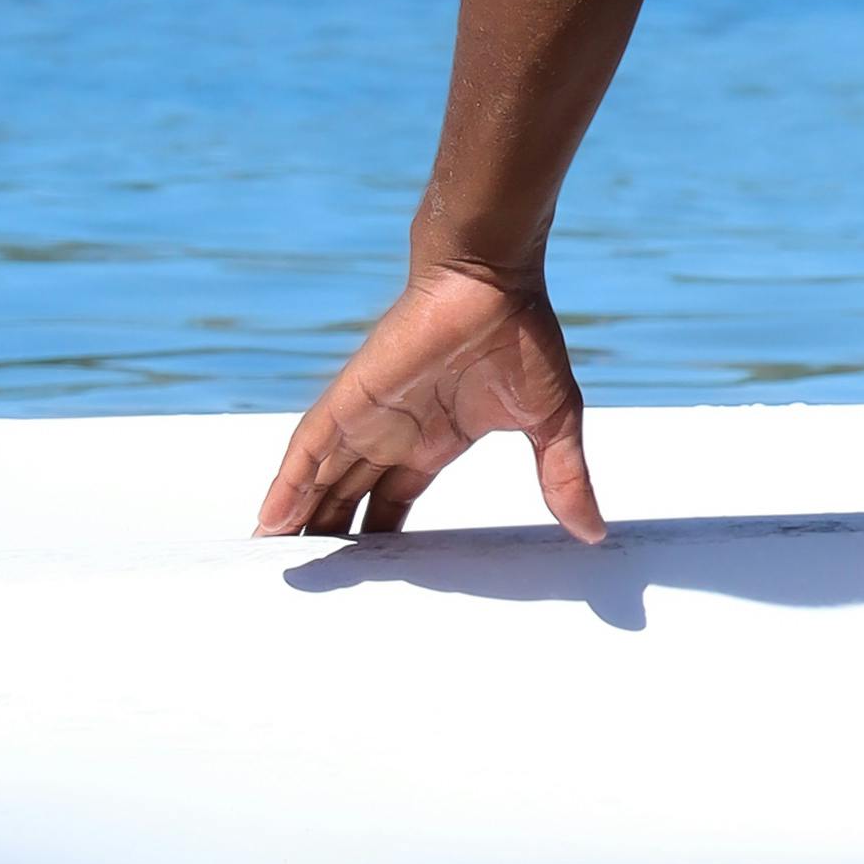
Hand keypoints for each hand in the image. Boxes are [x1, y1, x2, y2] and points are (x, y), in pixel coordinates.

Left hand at [256, 260, 606, 544]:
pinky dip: (287, 485)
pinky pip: (308, 449)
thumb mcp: (551, 424)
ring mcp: (368, 416)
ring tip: (272, 564)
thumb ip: (563, 479)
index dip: (375, 539)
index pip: (391, 503)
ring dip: (297, 521)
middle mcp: (392, 433)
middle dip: (328, 538)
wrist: (493, 279)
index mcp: (433, 441)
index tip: (364, 578)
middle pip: (347, 498)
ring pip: (319, 481)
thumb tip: (594, 531)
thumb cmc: (524, 337)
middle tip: (308, 584)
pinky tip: (270, 522)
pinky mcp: (350, 398)